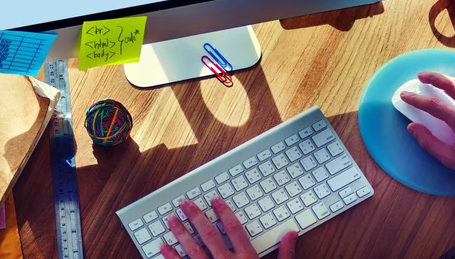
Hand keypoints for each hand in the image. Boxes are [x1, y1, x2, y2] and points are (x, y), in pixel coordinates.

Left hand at [160, 197, 297, 258]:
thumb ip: (285, 254)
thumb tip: (291, 234)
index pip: (233, 228)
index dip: (223, 212)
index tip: (214, 201)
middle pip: (208, 235)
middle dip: (195, 217)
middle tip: (185, 204)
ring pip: (192, 250)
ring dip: (180, 234)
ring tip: (171, 221)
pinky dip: (171, 258)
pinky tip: (163, 247)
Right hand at [400, 72, 454, 174]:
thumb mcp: (452, 160)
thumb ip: (429, 143)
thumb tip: (413, 128)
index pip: (434, 105)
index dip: (416, 99)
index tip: (405, 95)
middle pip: (452, 84)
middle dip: (434, 77)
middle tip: (421, 76)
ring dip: (454, 79)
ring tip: (445, 82)